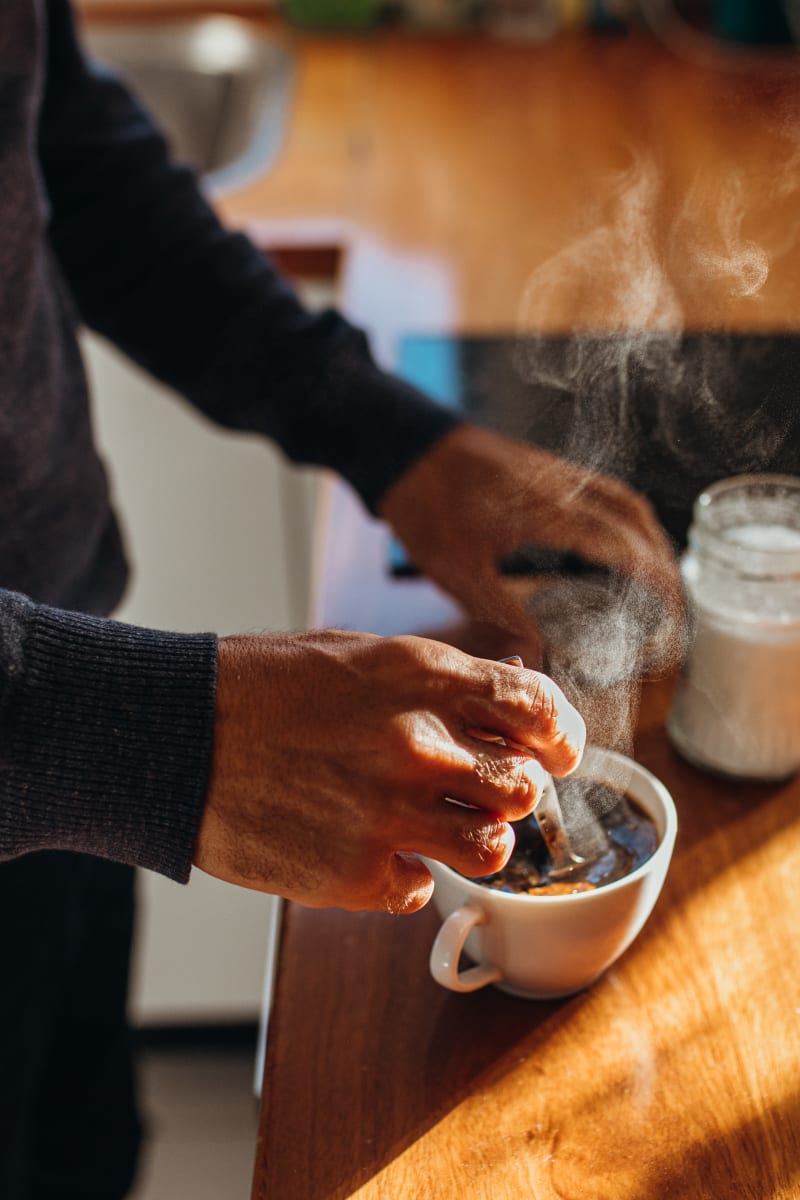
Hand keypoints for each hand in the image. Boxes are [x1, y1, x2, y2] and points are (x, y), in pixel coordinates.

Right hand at [194, 631, 584, 912]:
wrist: (176, 735)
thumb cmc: (262, 687)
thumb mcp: (358, 654)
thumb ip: (439, 678)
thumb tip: (509, 689)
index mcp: (422, 677)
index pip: (537, 707)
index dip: (560, 734)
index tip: (557, 750)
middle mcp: (418, 744)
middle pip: (525, 788)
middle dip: (514, 791)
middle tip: (486, 791)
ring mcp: (390, 814)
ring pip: (493, 849)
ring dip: (476, 840)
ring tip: (439, 828)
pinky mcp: (357, 873)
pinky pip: (422, 887)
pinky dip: (407, 874)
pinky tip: (372, 849)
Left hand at [379, 424, 682, 637]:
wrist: (403, 446)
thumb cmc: (425, 506)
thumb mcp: (457, 571)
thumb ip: (502, 611)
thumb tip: (539, 653)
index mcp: (547, 511)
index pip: (622, 543)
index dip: (655, 576)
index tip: (673, 608)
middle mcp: (562, 486)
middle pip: (635, 517)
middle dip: (661, 560)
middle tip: (672, 604)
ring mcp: (556, 472)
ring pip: (623, 499)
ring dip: (647, 536)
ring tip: (656, 578)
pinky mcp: (545, 468)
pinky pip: (602, 490)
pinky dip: (624, 518)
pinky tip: (616, 543)